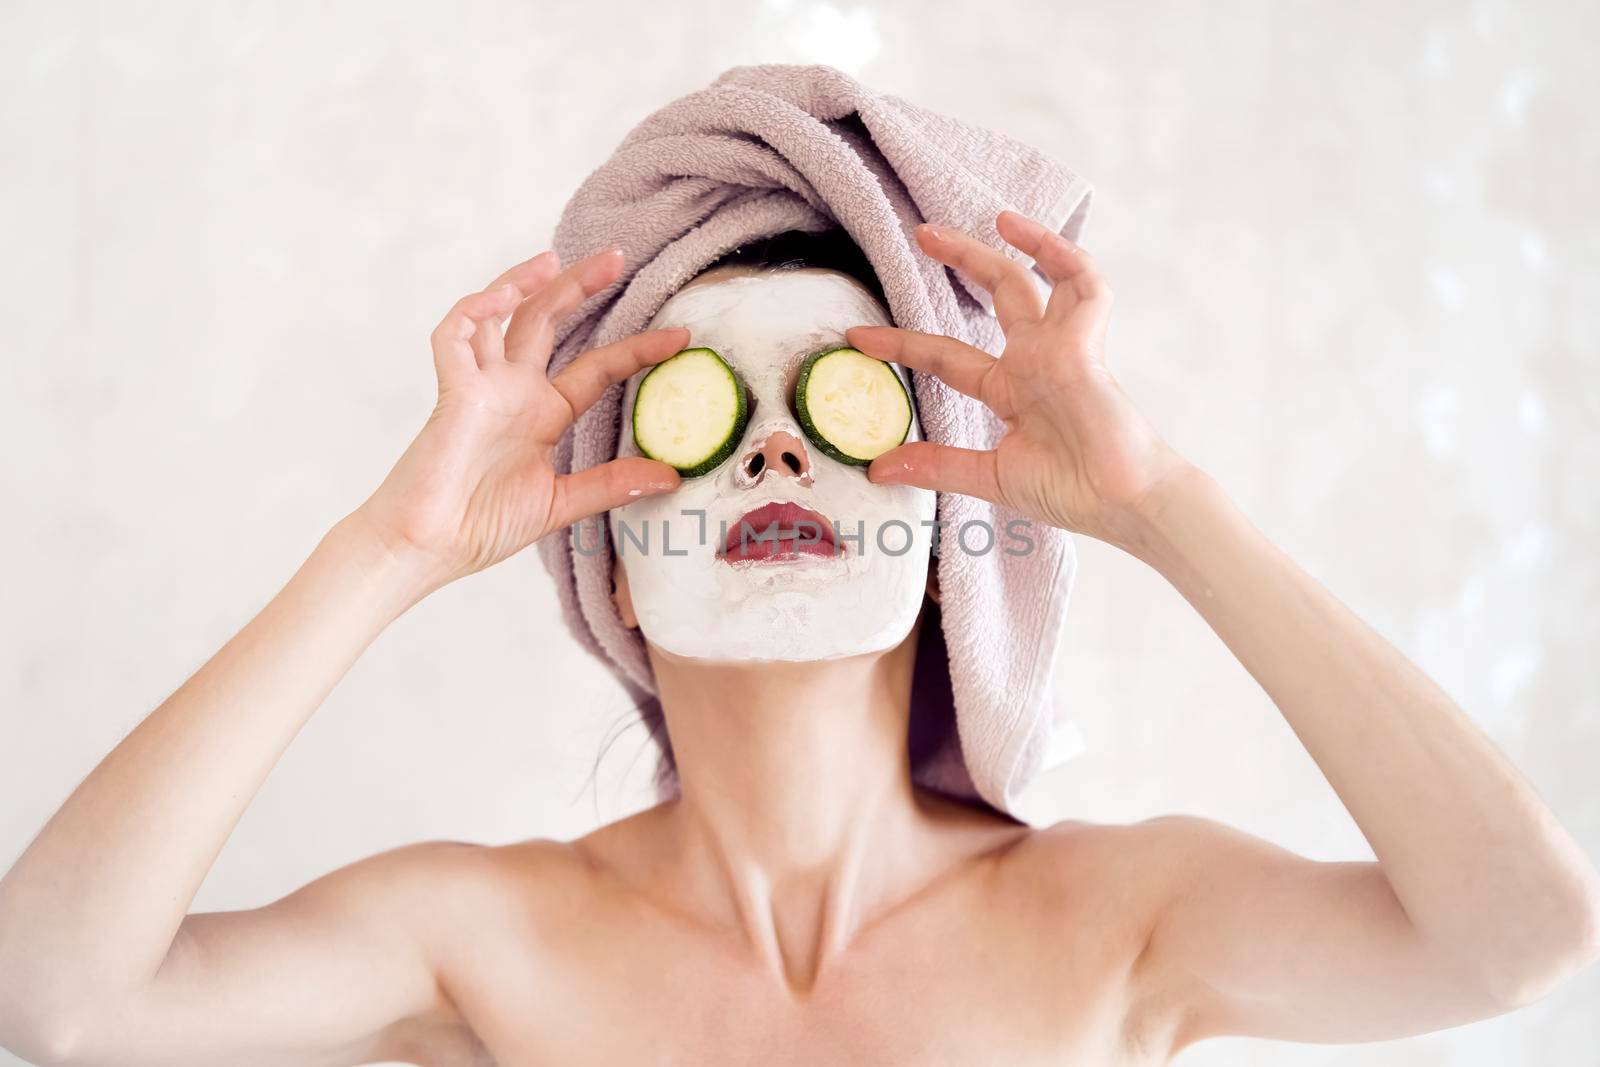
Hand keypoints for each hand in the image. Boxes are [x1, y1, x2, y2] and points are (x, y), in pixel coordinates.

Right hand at [353, 249, 686, 590]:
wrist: (429, 549)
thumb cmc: (481, 527)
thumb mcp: (562, 503)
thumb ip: (612, 485)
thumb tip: (672, 476)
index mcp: (542, 414)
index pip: (597, 368)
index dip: (636, 349)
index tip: (679, 337)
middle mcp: (513, 391)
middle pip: (547, 322)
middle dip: (578, 286)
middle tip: (617, 257)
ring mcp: (481, 387)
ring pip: (500, 314)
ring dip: (524, 282)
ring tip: (557, 259)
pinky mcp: (452, 391)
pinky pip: (454, 335)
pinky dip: (475, 309)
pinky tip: (502, 297)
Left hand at [844, 210, 1194, 551]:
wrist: (1121, 504)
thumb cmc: (1072, 492)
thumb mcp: (989, 476)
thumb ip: (937, 466)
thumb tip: (878, 469)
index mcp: (1012, 389)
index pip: (947, 355)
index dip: (903, 343)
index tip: (858, 336)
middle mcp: (1036, 359)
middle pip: (999, 293)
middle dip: (963, 258)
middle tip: (922, 234)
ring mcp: (1061, 348)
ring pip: (1040, 277)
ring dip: (1023, 241)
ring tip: (993, 216)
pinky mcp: (1085, 345)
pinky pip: (1084, 285)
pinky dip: (1064, 256)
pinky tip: (1035, 239)